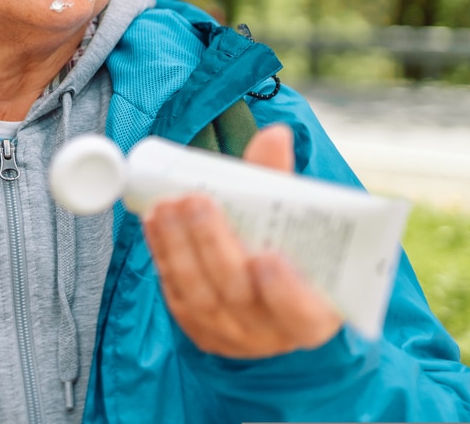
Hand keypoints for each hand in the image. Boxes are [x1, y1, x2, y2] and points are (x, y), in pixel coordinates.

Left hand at [142, 124, 341, 357]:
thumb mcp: (297, 222)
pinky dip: (164, 254)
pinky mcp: (197, 327)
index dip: (284, 290)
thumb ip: (280, 180)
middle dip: (213, 245)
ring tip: (169, 205)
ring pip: (200, 296)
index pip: (301, 313)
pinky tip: (156, 222)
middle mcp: (271, 333)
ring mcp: (231, 335)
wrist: (267, 294)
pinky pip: (176, 292)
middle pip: (238, 295)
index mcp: (313, 314)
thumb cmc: (291, 253)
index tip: (267, 257)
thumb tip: (274, 134)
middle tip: (198, 202)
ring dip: (180, 246)